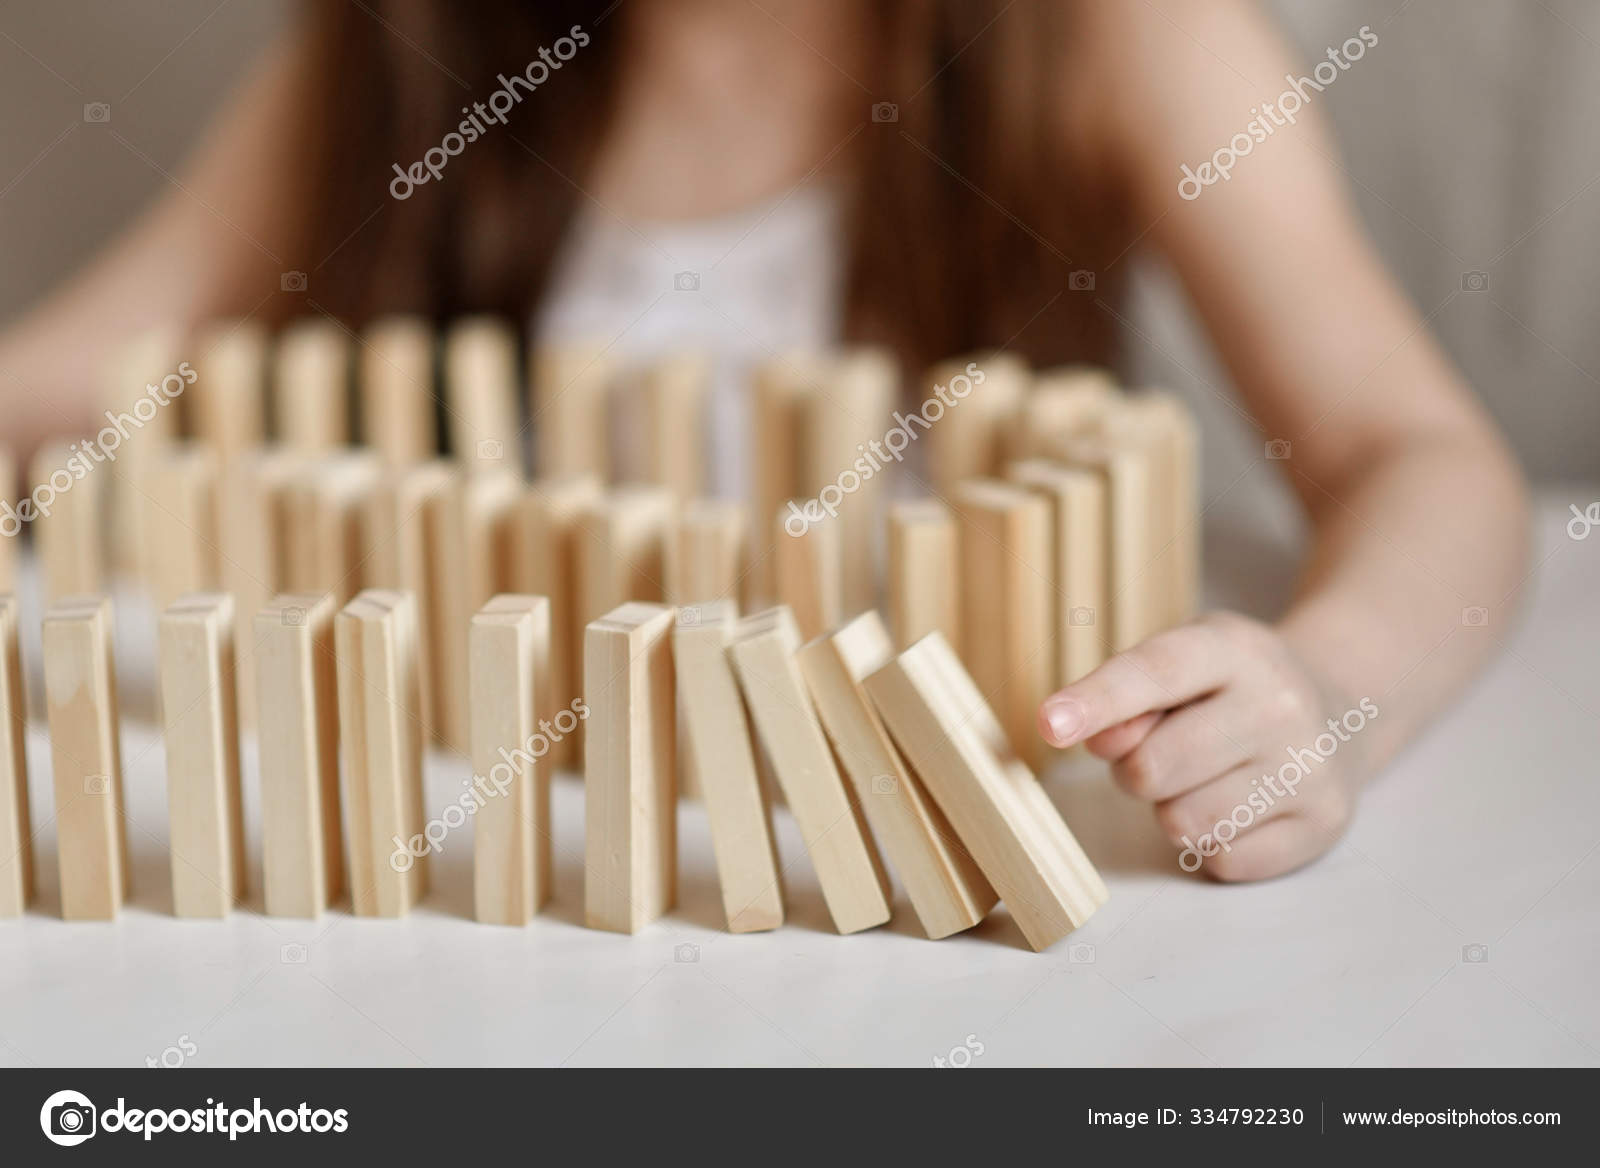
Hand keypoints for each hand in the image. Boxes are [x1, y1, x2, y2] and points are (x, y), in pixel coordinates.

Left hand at [1036, 611, 1374, 880]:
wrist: (1342, 709)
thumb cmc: (1231, 687)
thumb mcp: (1180, 663)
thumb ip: (1126, 695)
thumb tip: (1092, 738)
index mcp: (1233, 649)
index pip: (1155, 673)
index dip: (1097, 700)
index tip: (1050, 723)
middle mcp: (1280, 703)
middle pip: (1152, 768)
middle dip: (1136, 770)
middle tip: (1165, 751)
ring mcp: (1308, 766)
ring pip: (1182, 823)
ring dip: (1174, 809)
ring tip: (1206, 776)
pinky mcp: (1322, 823)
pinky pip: (1222, 859)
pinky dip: (1213, 841)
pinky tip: (1241, 804)